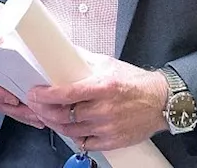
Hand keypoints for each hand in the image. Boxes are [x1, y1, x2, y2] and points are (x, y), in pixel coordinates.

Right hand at [0, 15, 45, 128]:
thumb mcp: (0, 40)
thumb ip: (4, 45)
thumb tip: (13, 47)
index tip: (13, 99)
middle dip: (17, 110)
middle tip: (33, 110)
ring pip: (8, 110)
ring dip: (25, 115)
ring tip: (41, 115)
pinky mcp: (7, 99)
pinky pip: (16, 111)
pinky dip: (28, 115)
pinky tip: (41, 117)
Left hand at [25, 52, 168, 151]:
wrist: (161, 102)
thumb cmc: (135, 83)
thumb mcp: (109, 64)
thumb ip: (84, 60)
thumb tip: (65, 52)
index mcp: (103, 87)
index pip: (67, 93)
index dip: (46, 95)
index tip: (35, 93)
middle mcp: (104, 109)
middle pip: (64, 115)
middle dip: (44, 111)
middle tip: (37, 105)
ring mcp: (107, 128)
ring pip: (71, 131)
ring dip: (55, 124)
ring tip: (49, 116)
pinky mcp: (112, 141)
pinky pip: (85, 143)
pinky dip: (74, 136)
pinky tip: (71, 128)